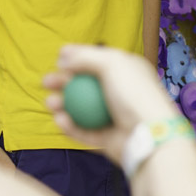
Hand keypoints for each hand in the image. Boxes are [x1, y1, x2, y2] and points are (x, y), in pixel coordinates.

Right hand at [43, 44, 179, 165]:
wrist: (149, 134)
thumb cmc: (135, 94)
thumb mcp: (112, 63)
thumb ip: (86, 57)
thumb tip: (63, 57)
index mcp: (126, 71)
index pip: (98, 60)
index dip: (77, 57)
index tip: (57, 56)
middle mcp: (119, 92)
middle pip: (85, 85)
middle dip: (63, 82)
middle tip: (46, 82)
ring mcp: (113, 116)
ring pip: (81, 109)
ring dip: (62, 104)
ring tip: (50, 103)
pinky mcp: (107, 138)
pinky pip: (84, 131)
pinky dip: (70, 126)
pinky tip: (59, 120)